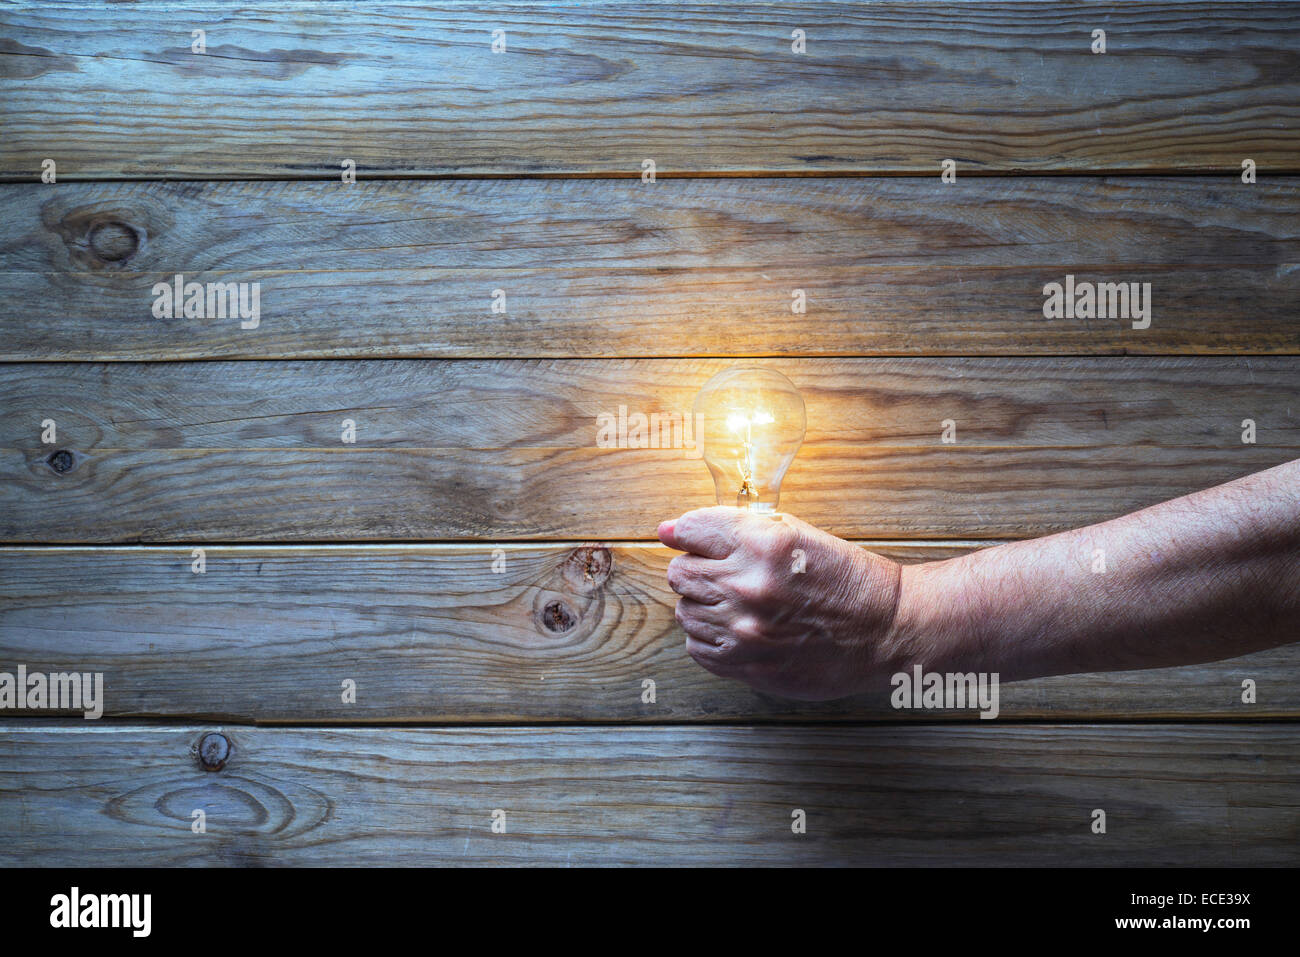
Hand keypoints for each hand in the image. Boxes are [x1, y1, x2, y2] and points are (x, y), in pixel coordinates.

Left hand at [657, 507, 905, 699]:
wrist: (886, 631)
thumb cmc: (844, 578)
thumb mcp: (795, 534)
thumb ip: (732, 528)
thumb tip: (668, 531)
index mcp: (760, 544)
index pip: (690, 530)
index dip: (687, 534)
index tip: (690, 540)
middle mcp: (747, 586)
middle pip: (679, 573)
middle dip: (695, 570)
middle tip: (724, 576)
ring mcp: (744, 630)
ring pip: (684, 612)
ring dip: (703, 606)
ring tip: (739, 605)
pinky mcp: (748, 666)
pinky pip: (698, 649)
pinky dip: (710, 639)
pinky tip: (741, 630)